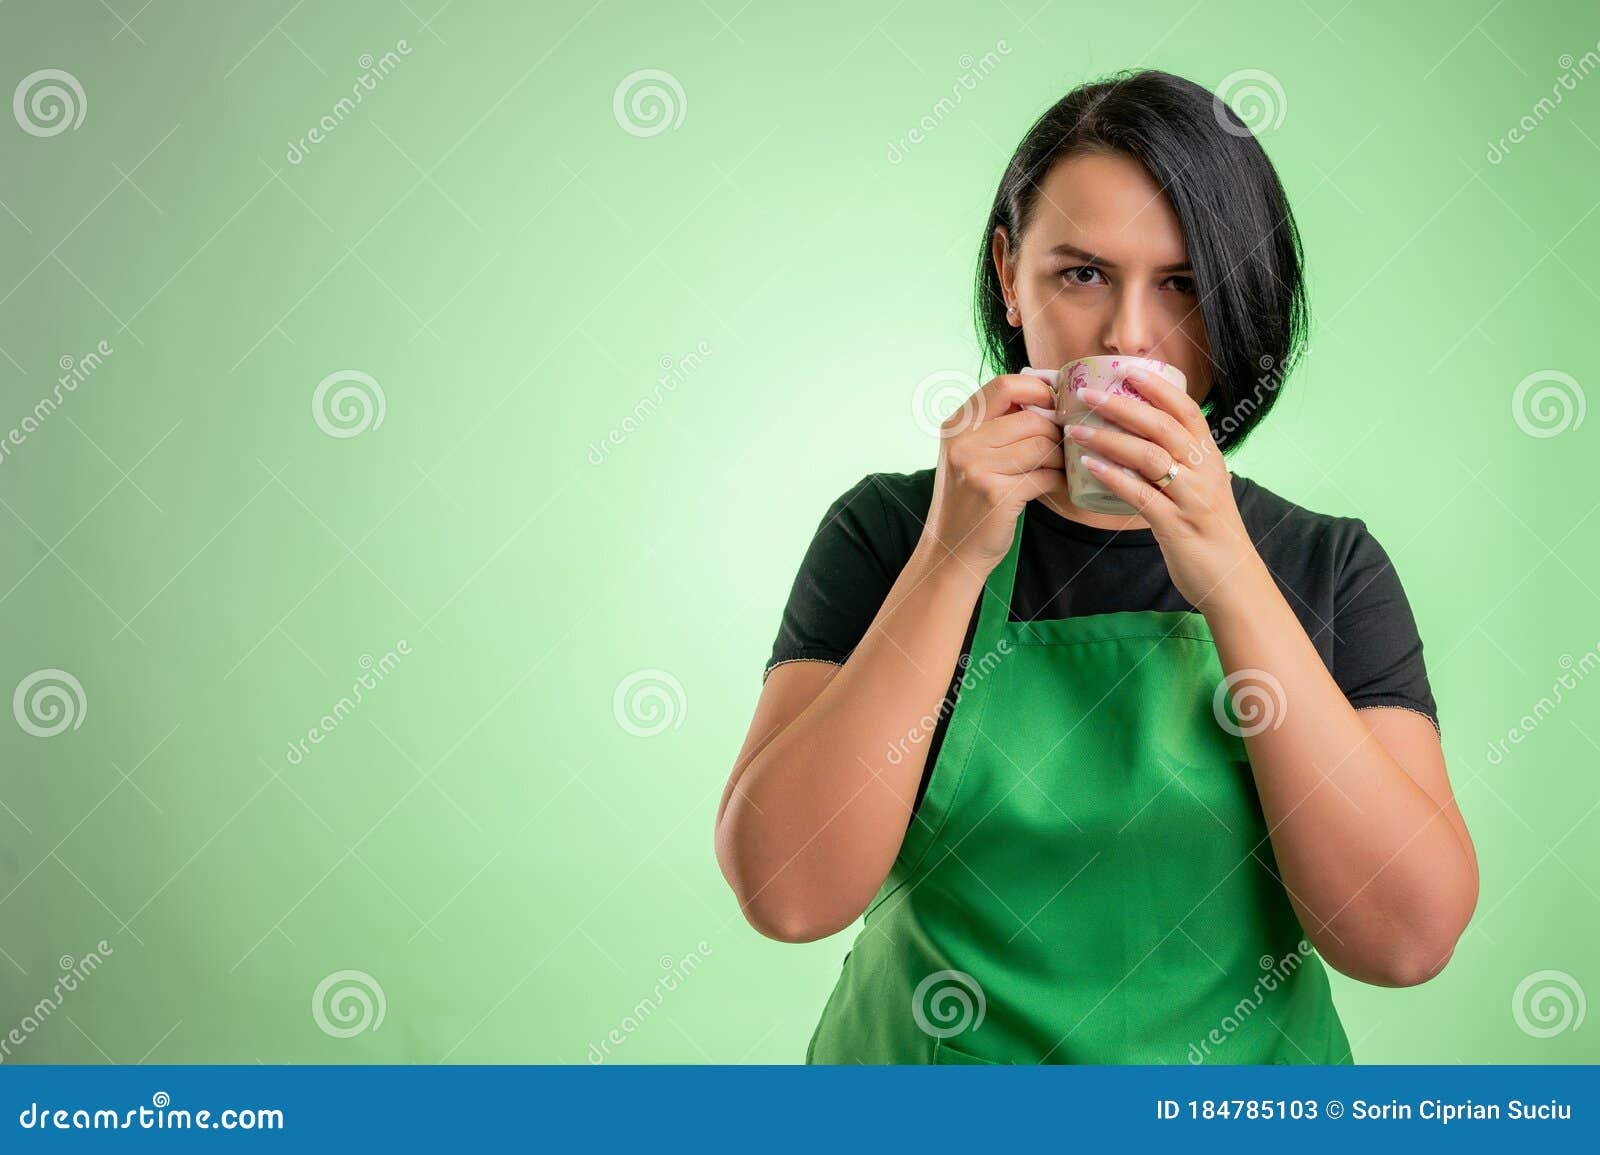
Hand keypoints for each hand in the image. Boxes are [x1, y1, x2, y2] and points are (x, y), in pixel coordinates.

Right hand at [920, 373, 1064, 575]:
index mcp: (957, 425)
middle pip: (1032, 418)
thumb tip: (1050, 397)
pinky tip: (1057, 485)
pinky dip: (1059, 480)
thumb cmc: (969, 500)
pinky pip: (1046, 475)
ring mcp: (978, 468)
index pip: (1004, 385)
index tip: (1054, 405)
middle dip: (1056, 431)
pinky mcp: (997, 495)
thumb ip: (997, 425)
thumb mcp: (970, 454)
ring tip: (1059, 467)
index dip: (1038, 390)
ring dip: (1060, 457)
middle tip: (1062, 446)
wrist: (951, 551)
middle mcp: (963, 442)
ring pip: (1043, 445)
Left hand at [1064, 366, 1264, 611]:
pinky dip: (1114, 477)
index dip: (1157, 387)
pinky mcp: (1177, 526)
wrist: (1232, 581)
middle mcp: (1205, 472)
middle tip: (1086, 395)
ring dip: (1109, 439)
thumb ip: (1177, 463)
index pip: (1187, 410)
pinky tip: (1089, 467)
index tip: (1126, 369)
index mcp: (1210, 457)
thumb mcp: (1200, 488)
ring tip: (1075, 431)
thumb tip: (1139, 438)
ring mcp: (1192, 498)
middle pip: (1163, 427)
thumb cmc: (1208, 532)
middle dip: (1122, 406)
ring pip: (1149, 457)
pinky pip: (1141, 495)